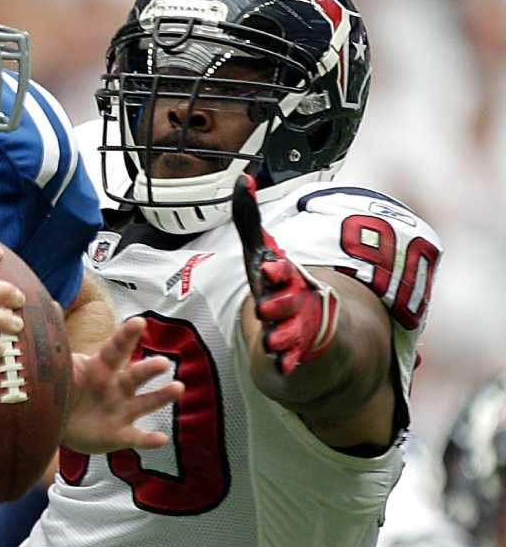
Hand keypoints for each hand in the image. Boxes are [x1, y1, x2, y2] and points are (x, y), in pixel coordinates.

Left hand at [62, 317, 183, 453]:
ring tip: (178, 388)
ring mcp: (121, 411)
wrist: (58, 423)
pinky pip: (137, 438)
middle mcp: (117, 387)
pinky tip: (162, 438)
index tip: (139, 322)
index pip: (116, 349)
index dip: (127, 336)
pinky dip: (149, 439)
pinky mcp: (120, 435)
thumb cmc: (64, 388)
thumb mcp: (60, 366)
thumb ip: (59, 342)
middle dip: (149, 369)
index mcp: (101, 368)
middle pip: (135, 375)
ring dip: (161, 396)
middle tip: (163, 362)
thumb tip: (54, 306)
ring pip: (145, 403)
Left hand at [232, 174, 339, 375]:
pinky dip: (290, 362)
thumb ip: (249, 219)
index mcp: (287, 275)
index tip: (269, 267)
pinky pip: (294, 357)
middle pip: (289, 302)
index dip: (277, 269)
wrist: (304, 319)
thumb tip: (243, 180)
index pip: (283, 270)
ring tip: (274, 340)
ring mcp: (298, 326)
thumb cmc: (278, 280)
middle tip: (265, 307)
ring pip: (292, 331)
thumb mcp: (260, 251)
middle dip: (281, 303)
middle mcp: (296, 299)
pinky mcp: (296, 350)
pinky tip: (283, 366)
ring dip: (284, 335)